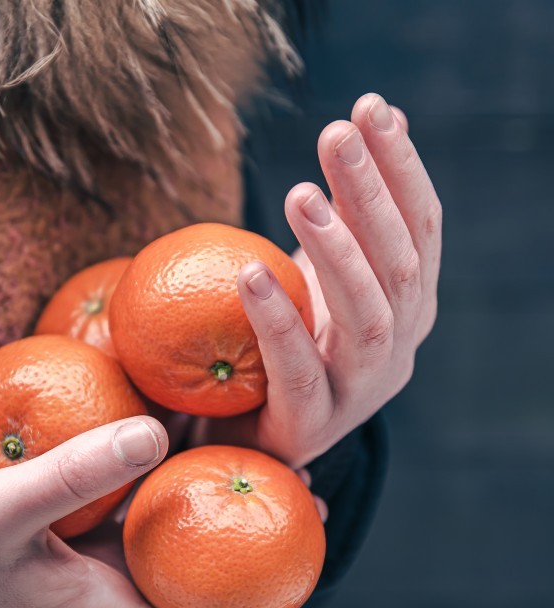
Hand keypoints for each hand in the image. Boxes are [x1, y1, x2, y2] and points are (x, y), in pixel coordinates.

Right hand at [0, 417, 335, 607]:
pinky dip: (166, 470)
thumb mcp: (1, 509)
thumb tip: (155, 431)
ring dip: (219, 500)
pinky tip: (182, 425)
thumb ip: (73, 474)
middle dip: (262, 563)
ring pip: (174, 538)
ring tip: (268, 455)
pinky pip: (137, 504)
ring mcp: (92, 559)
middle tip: (314, 505)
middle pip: (202, 592)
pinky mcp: (75, 528)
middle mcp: (107, 591)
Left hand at [193, 94, 439, 467]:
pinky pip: (299, 369)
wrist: (261, 436)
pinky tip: (250, 273)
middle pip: (401, 261)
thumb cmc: (295, 340)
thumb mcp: (325, 272)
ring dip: (338, 249)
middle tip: (337, 135)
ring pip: (367, 313)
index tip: (373, 107)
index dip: (401, 168)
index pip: (420, 226)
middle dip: (373, 193)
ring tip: (298, 193)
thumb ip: (349, 211)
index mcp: (410, 304)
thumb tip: (372, 122)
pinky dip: (277, 319)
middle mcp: (399, 343)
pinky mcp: (313, 421)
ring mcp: (362, 388)